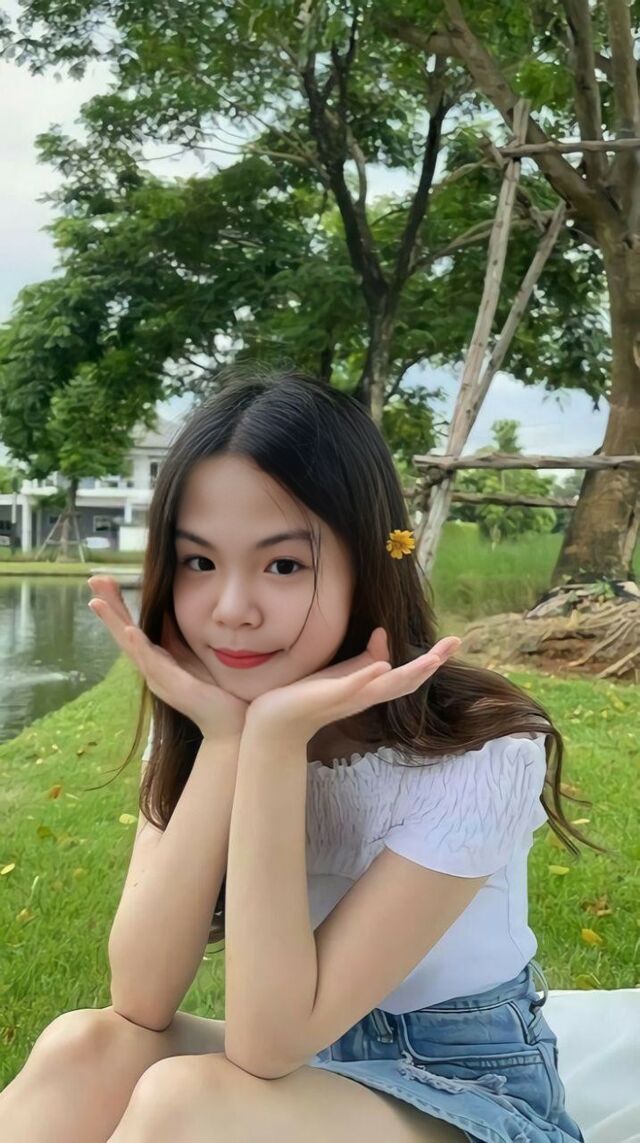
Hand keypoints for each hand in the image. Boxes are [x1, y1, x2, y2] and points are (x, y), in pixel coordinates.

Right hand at [87, 576, 248, 741]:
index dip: (117, 605)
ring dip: (115, 623)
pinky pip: (154, 663)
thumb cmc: (214, 692)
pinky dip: (140, 647)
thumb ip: (177, 636)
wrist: (231, 724)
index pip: (130, 627)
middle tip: (93, 580)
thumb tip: (167, 608)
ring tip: (97, 603)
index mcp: (157, 660)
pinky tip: (130, 631)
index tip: (103, 580)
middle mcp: (152, 670)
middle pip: (124, 633)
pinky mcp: (174, 686)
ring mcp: (160, 678)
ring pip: (132, 646)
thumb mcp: (192, 654)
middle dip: (108, 607)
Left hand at [246, 627, 461, 742]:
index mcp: (370, 689)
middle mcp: (365, 696)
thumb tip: (384, 634)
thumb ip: (366, 658)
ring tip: (431, 659)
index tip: (454, 642)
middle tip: (453, 645)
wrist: (275, 722)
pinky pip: (352, 687)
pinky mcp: (328, 696)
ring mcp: (348, 697)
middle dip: (431, 663)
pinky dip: (368, 676)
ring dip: (410, 673)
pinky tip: (383, 666)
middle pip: (407, 682)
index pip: (408, 675)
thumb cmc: (308, 696)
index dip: (432, 660)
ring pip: (386, 687)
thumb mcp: (343, 673)